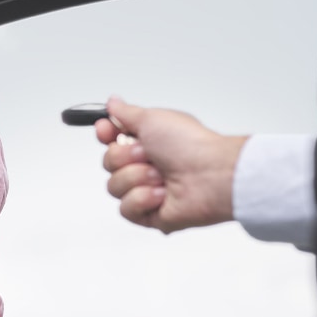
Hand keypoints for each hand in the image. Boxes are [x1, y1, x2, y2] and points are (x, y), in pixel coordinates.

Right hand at [95, 97, 246, 233]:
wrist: (211, 175)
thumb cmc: (190, 145)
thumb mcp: (152, 118)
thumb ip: (126, 113)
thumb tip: (112, 103)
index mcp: (146, 142)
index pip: (111, 139)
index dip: (105, 134)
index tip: (106, 129)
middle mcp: (144, 165)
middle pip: (108, 163)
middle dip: (125, 157)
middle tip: (147, 155)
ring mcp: (146, 190)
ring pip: (113, 187)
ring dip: (136, 178)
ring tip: (161, 177)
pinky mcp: (149, 214)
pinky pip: (125, 209)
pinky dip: (142, 199)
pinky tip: (162, 195)